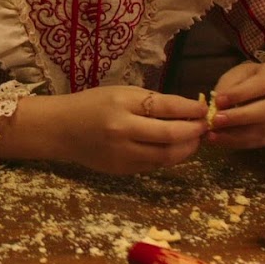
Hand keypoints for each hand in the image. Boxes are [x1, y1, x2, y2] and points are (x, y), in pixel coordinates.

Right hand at [0, 86, 207, 174]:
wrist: (59, 129)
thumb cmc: (91, 105)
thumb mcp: (120, 93)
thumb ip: (151, 102)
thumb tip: (188, 110)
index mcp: (122, 105)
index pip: (166, 107)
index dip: (191, 110)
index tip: (204, 109)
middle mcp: (122, 131)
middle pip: (171, 135)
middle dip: (194, 131)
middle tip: (204, 126)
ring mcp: (122, 154)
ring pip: (167, 156)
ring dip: (187, 148)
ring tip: (193, 140)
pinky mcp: (122, 170)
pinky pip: (154, 165)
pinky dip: (169, 157)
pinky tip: (173, 148)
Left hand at [206, 62, 264, 149]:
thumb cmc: (255, 79)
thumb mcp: (240, 73)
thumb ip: (229, 86)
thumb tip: (217, 106)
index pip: (261, 85)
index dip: (239, 94)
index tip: (217, 100)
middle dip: (239, 117)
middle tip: (215, 120)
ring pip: (264, 130)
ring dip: (235, 135)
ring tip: (212, 134)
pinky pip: (260, 142)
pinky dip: (238, 143)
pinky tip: (221, 140)